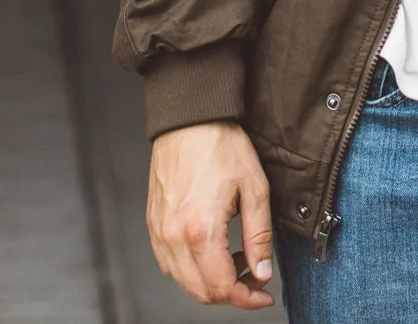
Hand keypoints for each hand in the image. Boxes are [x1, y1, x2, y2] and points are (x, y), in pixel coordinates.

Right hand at [147, 121, 275, 309]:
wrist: (190, 118)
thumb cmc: (222, 146)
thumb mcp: (255, 189)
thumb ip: (259, 237)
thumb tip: (262, 273)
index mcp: (200, 230)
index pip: (221, 288)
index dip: (246, 299)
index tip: (263, 295)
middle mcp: (173, 236)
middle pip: (200, 292)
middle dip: (231, 294)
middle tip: (254, 277)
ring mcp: (159, 231)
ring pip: (182, 281)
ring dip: (211, 282)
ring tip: (236, 259)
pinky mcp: (153, 223)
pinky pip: (169, 263)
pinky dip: (191, 269)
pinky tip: (211, 251)